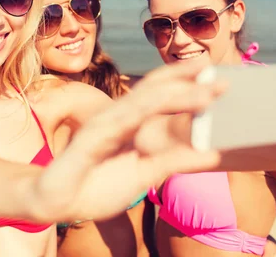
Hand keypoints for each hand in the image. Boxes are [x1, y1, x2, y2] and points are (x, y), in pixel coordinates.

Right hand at [30, 60, 225, 220]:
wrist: (56, 202)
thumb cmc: (97, 185)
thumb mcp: (145, 175)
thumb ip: (175, 161)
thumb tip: (213, 153)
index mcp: (131, 123)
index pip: (159, 93)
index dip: (185, 81)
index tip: (215, 74)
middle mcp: (118, 117)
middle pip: (154, 90)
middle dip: (186, 79)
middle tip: (219, 73)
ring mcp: (104, 125)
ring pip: (143, 103)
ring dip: (176, 95)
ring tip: (207, 93)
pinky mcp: (90, 139)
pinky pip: (120, 125)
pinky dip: (143, 116)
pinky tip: (162, 109)